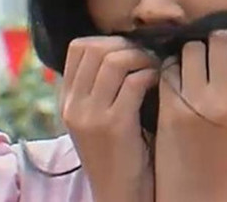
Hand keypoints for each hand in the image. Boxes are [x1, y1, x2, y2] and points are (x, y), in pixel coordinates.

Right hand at [60, 36, 157, 201]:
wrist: (119, 191)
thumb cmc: (120, 149)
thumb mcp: (99, 116)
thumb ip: (102, 86)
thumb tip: (125, 47)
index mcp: (67, 100)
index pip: (78, 47)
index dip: (110, 39)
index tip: (132, 49)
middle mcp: (72, 105)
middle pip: (96, 47)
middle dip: (128, 44)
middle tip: (148, 56)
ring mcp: (91, 115)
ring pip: (115, 60)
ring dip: (143, 57)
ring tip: (155, 68)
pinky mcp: (114, 125)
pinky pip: (135, 82)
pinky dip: (152, 75)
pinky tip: (159, 84)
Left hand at [153, 30, 226, 201]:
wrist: (199, 196)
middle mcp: (226, 98)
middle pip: (221, 42)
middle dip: (218, 41)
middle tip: (215, 49)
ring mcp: (195, 102)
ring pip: (192, 49)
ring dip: (193, 51)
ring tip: (194, 61)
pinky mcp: (169, 108)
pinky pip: (169, 69)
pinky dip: (172, 66)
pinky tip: (177, 74)